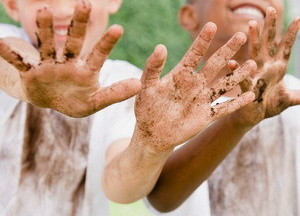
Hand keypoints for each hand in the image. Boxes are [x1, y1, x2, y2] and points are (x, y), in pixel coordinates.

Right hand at [0, 3, 140, 116]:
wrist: (54, 103)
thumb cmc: (77, 102)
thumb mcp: (96, 101)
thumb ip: (115, 94)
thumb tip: (139, 84)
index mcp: (86, 70)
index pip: (98, 54)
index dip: (108, 42)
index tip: (120, 28)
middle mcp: (68, 63)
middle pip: (74, 41)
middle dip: (78, 24)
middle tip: (86, 5)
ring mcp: (49, 65)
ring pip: (47, 45)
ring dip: (44, 30)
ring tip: (43, 12)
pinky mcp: (31, 73)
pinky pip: (20, 63)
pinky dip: (10, 55)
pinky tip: (0, 43)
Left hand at [132, 23, 255, 151]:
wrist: (152, 134)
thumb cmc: (146, 109)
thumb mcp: (147, 87)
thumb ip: (153, 68)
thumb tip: (160, 46)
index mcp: (180, 75)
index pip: (193, 54)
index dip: (202, 41)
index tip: (211, 25)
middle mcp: (194, 84)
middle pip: (214, 64)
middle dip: (227, 50)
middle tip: (242, 35)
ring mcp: (202, 99)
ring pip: (223, 84)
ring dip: (237, 75)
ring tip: (252, 64)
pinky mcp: (206, 116)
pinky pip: (224, 108)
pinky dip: (237, 102)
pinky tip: (251, 94)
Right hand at [234, 7, 299, 125]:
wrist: (253, 117)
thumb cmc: (269, 106)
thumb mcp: (289, 99)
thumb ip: (299, 95)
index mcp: (276, 68)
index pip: (285, 48)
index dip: (291, 35)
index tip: (298, 19)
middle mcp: (265, 68)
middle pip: (268, 44)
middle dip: (270, 27)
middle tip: (271, 10)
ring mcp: (255, 75)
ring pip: (254, 54)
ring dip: (253, 40)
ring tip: (252, 25)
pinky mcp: (248, 88)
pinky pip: (243, 79)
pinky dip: (237, 71)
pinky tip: (233, 63)